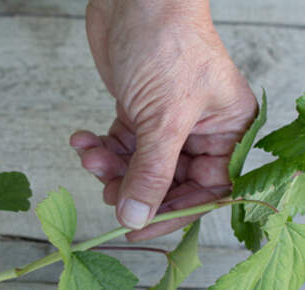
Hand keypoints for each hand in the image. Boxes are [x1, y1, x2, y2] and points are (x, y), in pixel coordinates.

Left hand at [72, 0, 256, 240]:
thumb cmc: (167, 43)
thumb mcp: (163, 118)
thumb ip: (150, 173)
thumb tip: (136, 218)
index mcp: (225, 133)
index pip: (204, 191)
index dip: (169, 214)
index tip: (133, 229)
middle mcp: (197, 132)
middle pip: (164, 183)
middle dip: (131, 187)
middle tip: (105, 189)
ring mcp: (164, 123)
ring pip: (136, 166)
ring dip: (108, 167)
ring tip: (91, 154)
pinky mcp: (136, 113)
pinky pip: (118, 145)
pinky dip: (98, 147)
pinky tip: (82, 138)